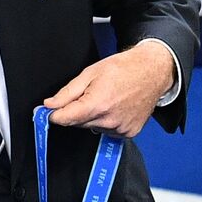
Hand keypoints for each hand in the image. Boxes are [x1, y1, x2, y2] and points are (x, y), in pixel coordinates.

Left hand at [43, 41, 175, 136]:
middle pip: (77, 123)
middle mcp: (109, 120)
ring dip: (92, 116)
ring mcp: (121, 128)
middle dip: (76, 111)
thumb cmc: (123, 69)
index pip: (64, 119)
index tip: (48, 111)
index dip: (54, 114)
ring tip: (106, 98)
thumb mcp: (89, 73)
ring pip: (92, 127)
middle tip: (88, 95)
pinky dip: (106, 121)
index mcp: (97, 104)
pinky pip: (107, 130)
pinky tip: (114, 107)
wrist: (153, 71)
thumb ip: (67, 92)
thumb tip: (49, 105)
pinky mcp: (129, 132)